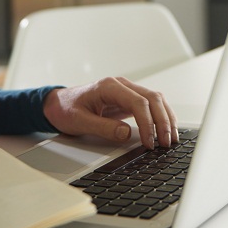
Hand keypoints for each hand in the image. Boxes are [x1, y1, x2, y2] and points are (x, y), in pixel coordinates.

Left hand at [43, 77, 179, 148]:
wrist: (57, 104)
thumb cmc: (66, 110)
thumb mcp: (80, 122)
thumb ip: (103, 128)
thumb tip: (126, 133)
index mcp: (109, 87)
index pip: (138, 102)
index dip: (147, 123)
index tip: (150, 142)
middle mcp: (121, 85)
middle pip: (152, 98)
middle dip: (162, 121)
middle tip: (166, 142)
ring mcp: (126, 91)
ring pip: (155, 100)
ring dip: (166, 118)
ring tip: (170, 138)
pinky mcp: (128, 99)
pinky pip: (150, 105)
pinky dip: (160, 116)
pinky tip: (165, 129)